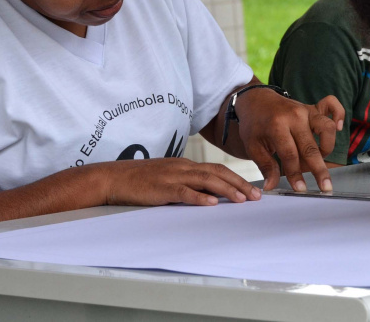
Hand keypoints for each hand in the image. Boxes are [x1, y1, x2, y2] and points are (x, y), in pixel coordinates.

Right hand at [102, 158, 261, 205]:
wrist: (114, 178)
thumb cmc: (141, 180)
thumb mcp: (169, 178)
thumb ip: (188, 183)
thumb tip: (209, 195)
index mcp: (186, 165)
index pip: (217, 169)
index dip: (236, 178)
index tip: (252, 189)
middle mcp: (183, 168)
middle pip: (217, 173)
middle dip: (239, 184)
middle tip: (255, 197)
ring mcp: (173, 177)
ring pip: (205, 180)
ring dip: (226, 190)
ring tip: (241, 200)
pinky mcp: (162, 188)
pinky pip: (184, 192)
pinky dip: (199, 197)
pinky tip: (211, 203)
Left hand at [234, 90, 344, 192]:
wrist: (256, 99)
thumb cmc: (254, 124)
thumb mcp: (253, 145)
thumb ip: (266, 166)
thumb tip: (272, 186)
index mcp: (277, 126)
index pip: (290, 155)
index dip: (296, 174)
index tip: (300, 189)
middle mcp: (295, 116)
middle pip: (310, 146)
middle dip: (318, 169)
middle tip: (325, 187)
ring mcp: (306, 110)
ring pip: (327, 128)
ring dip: (327, 147)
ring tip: (320, 160)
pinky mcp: (313, 107)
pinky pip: (333, 106)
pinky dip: (340, 115)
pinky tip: (339, 127)